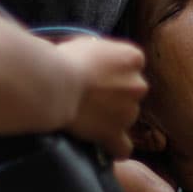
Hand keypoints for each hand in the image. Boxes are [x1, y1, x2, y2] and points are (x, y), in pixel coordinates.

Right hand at [54, 37, 146, 157]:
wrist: (54, 83)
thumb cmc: (64, 59)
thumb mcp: (87, 44)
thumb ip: (101, 55)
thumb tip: (95, 61)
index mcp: (133, 58)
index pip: (131, 65)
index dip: (113, 71)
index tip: (98, 74)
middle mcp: (138, 84)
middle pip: (131, 92)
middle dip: (115, 95)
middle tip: (90, 96)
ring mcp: (129, 111)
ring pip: (125, 117)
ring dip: (110, 118)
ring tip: (86, 117)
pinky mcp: (114, 133)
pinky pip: (123, 147)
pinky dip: (114, 147)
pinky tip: (103, 145)